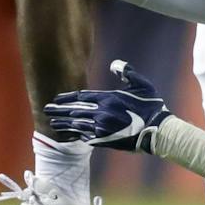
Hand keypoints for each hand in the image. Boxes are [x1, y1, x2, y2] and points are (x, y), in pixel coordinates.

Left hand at [43, 61, 171, 152]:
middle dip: (59, 110)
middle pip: (75, 111)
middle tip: (46, 109)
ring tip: (53, 122)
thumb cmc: (152, 107)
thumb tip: (115, 64)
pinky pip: (86, 136)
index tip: (57, 99)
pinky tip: (70, 133)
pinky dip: (77, 134)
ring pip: (77, 124)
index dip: (68, 98)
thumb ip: (128, 73)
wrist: (157, 131)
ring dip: (64, 123)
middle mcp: (102, 113)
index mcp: (109, 98)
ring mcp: (102, 127)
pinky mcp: (105, 140)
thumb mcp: (142, 85)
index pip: (82, 97)